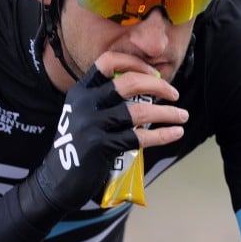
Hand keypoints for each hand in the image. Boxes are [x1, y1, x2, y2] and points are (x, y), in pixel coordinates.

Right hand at [33, 52, 187, 211]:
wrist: (58, 179)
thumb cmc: (78, 144)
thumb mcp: (83, 113)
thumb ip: (105, 99)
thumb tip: (146, 87)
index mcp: (81, 91)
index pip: (107, 62)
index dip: (134, 62)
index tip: (155, 73)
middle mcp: (84, 103)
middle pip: (128, 83)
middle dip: (158, 86)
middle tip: (174, 94)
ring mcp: (91, 125)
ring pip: (139, 112)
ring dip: (167, 113)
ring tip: (182, 115)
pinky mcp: (100, 147)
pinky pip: (138, 137)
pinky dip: (162, 135)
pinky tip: (175, 133)